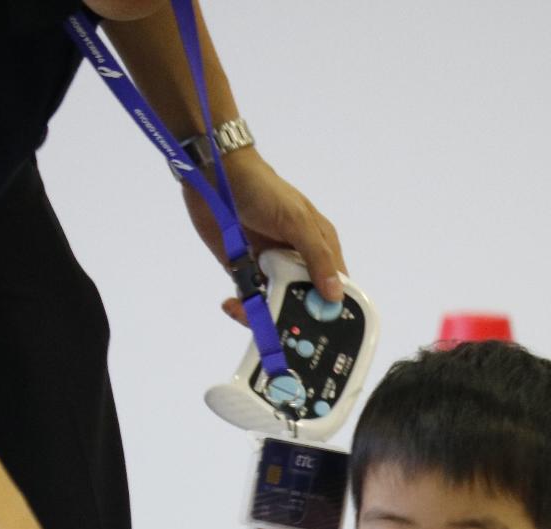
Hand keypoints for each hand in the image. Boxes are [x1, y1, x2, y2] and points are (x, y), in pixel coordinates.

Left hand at [182, 148, 345, 321]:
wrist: (216, 176)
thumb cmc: (264, 191)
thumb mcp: (297, 220)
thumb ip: (317, 257)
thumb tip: (335, 296)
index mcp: (319, 247)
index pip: (335, 287)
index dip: (331, 309)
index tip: (323, 330)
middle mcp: (297, 262)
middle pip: (304, 302)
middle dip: (293, 318)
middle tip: (278, 330)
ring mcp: (271, 268)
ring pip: (275, 305)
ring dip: (262, 316)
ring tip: (243, 312)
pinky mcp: (244, 272)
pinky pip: (249, 299)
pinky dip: (242, 308)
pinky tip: (231, 304)